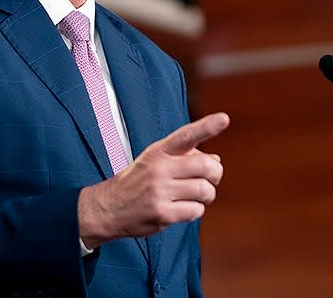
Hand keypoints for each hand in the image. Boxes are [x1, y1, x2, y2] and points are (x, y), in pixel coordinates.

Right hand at [78, 112, 229, 248]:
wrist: (108, 207)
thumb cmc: (137, 182)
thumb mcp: (155, 160)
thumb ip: (185, 157)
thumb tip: (216, 159)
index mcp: (158, 151)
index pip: (185, 135)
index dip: (206, 127)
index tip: (224, 119)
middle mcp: (159, 168)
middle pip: (206, 166)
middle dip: (215, 175)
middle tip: (210, 180)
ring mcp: (159, 191)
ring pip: (205, 191)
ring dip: (206, 196)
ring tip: (194, 197)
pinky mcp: (162, 213)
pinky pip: (196, 211)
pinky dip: (195, 211)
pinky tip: (182, 209)